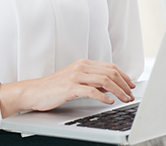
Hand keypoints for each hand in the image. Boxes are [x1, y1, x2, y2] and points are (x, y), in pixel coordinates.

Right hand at [0, 59, 136, 117]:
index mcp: (84, 64)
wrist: (33, 92)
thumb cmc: (54, 88)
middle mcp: (81, 67)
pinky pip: (91, 90)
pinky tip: (109, 101)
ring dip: (118, 91)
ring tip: (125, 99)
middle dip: (124, 84)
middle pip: (110, 73)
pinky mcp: (70, 87)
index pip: (110, 67)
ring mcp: (75, 76)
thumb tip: (111, 86)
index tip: (131, 85)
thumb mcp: (76, 81)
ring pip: (104, 80)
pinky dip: (103, 96)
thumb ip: (93, 82)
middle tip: (131, 94)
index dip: (124, 76)